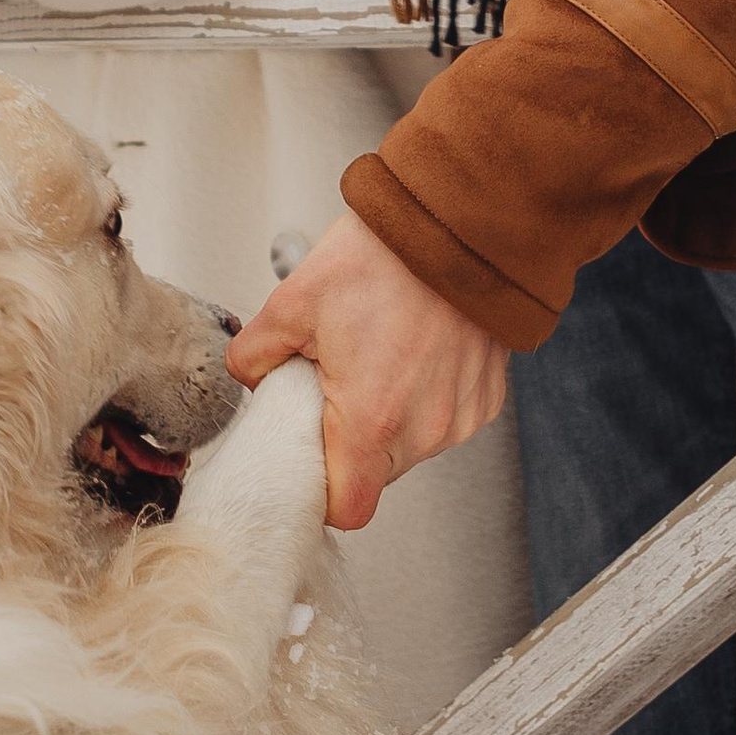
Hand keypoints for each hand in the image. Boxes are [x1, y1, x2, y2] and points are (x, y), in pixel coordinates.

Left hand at [228, 209, 508, 532]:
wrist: (460, 225)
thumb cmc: (385, 259)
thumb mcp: (294, 302)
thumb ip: (255, 355)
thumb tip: (249, 377)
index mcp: (372, 419)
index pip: (348, 509)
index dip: (322, 494)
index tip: (309, 463)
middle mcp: (424, 430)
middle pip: (376, 476)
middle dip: (350, 444)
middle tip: (336, 388)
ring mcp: (461, 417)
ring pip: (411, 449)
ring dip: (390, 422)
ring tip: (378, 361)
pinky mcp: (486, 400)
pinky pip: (445, 422)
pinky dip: (425, 401)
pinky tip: (413, 356)